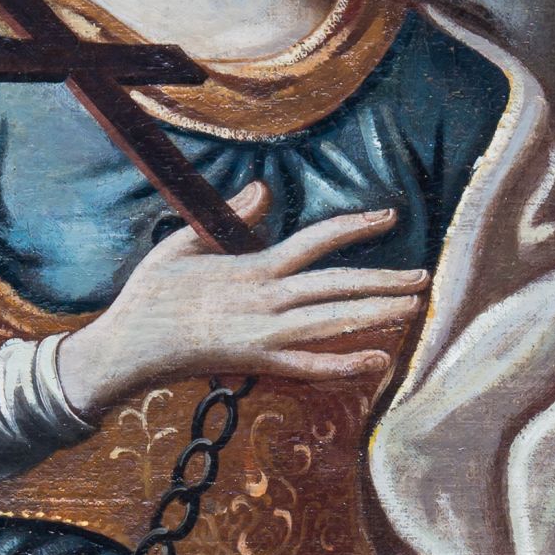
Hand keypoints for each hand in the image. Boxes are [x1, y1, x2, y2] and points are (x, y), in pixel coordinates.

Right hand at [59, 183, 429, 412]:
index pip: (317, 240)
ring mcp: (265, 336)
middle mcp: (267, 301)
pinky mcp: (258, 365)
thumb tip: (262, 188)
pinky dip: (346, 365)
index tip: (389, 216)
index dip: (356, 226)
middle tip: (424, 278)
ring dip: (377, 315)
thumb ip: (228, 218)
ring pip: (333, 323)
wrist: (129, 347)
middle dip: (384, 281)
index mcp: (254, 269)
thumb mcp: (182, 245)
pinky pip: (311, 366)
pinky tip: (378, 361)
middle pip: (339, 286)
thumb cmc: (150, 296)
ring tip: (413, 309)